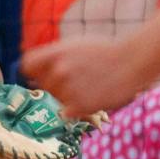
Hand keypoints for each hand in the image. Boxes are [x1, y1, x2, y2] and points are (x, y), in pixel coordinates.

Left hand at [19, 37, 149, 120]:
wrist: (132, 61)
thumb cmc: (105, 52)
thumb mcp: (75, 45)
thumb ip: (53, 56)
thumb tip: (31, 71)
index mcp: (55, 53)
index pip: (27, 66)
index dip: (34, 71)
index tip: (41, 75)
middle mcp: (58, 71)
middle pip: (42, 85)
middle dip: (54, 84)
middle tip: (77, 79)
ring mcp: (67, 89)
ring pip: (56, 99)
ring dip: (67, 97)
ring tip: (89, 86)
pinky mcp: (77, 107)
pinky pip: (66, 113)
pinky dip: (77, 108)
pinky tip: (92, 96)